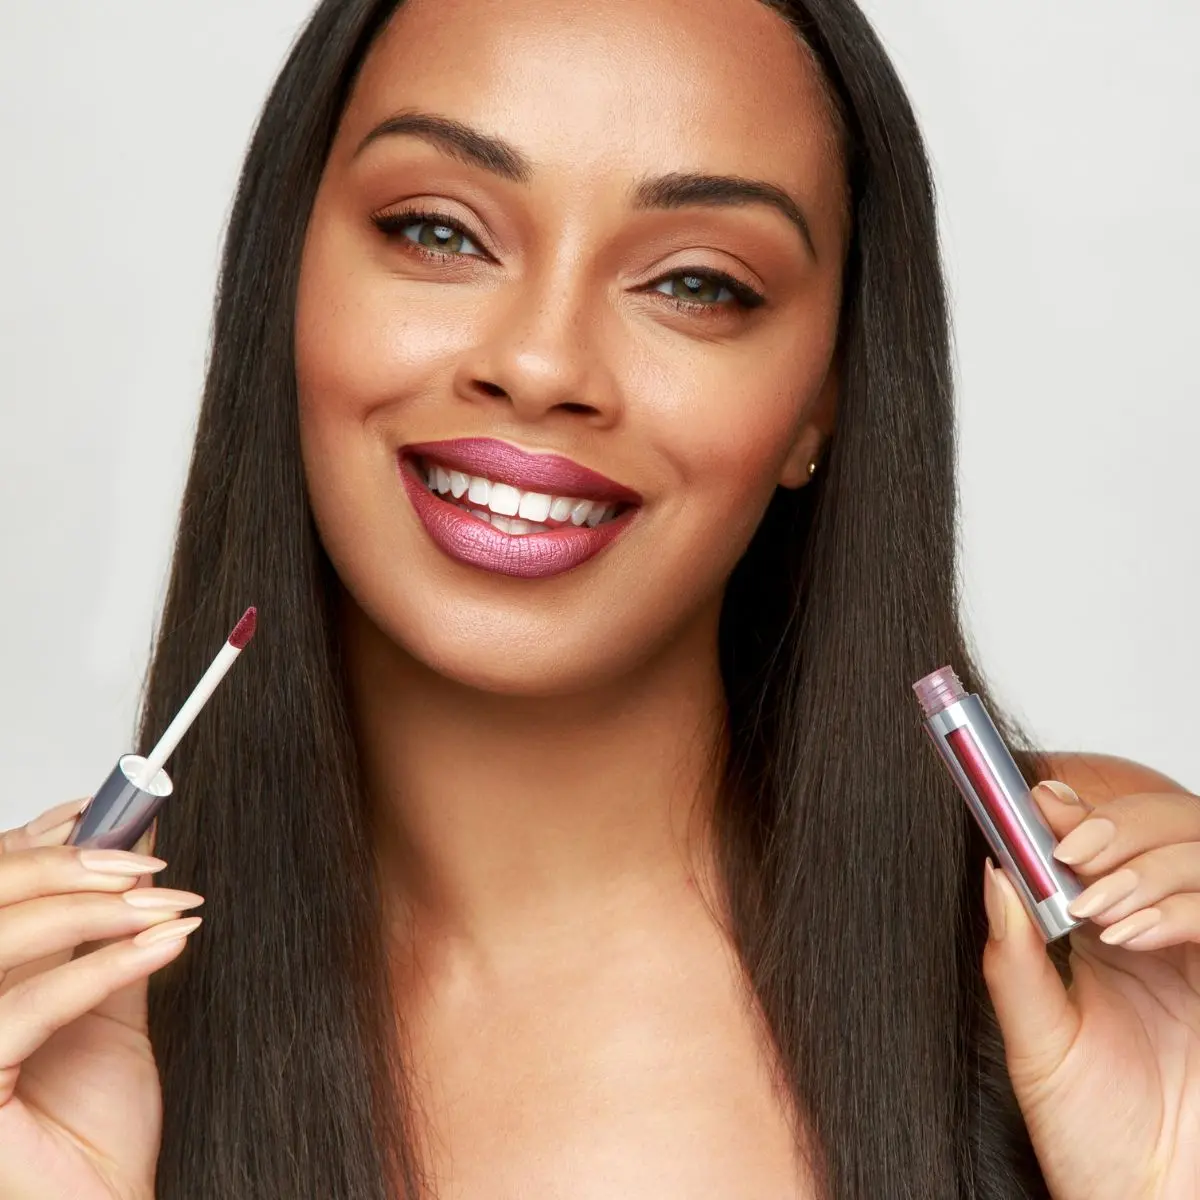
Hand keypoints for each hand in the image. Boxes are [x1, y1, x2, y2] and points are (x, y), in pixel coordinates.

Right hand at [0, 797, 202, 1199]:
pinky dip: (103, 967)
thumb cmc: (92, 1125)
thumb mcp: (105, 1005)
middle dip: (72, 866)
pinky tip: (163, 948)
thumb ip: (108, 931)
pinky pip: (25, 1008)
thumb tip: (136, 848)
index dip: (41, 840)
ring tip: (167, 909)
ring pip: (1, 939)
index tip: (117, 815)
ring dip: (96, 911)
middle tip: (150, 865)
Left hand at [982, 778, 1199, 1199]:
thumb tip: (992, 875)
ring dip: (1144, 864)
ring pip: (1197, 855)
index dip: (1075, 814)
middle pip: (1162, 831)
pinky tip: (1133, 934)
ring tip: (1094, 904)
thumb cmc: (1094, 1136)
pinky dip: (1180, 908)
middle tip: (1070, 848)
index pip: (1102, 846)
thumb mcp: (1037, 1041)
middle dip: (1115, 826)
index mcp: (1107, 935)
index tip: (1040, 805)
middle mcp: (1160, 935)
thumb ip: (1013, 958)